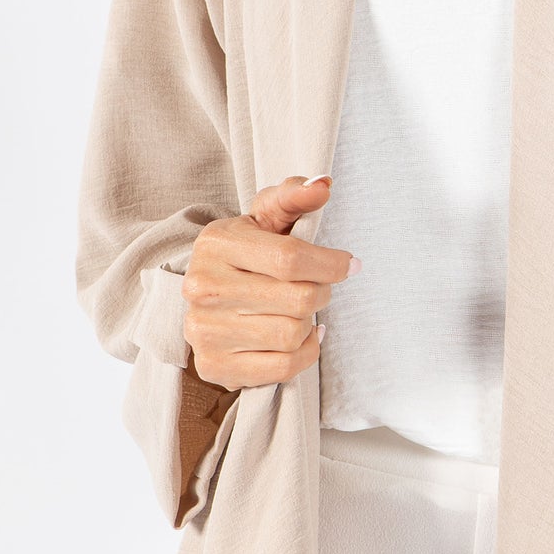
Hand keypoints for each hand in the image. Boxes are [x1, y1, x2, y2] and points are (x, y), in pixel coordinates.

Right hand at [182, 173, 359, 393]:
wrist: (208, 293)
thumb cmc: (247, 250)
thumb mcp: (267, 215)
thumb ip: (295, 196)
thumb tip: (323, 185)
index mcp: (217, 244)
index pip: (290, 258)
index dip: (331, 263)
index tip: (349, 264)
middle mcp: (203, 289)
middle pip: (297, 299)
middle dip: (321, 293)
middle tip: (319, 288)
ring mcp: (204, 331)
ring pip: (292, 335)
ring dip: (311, 323)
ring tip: (302, 311)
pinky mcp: (214, 366)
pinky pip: (283, 368)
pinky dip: (305, 353)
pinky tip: (301, 337)